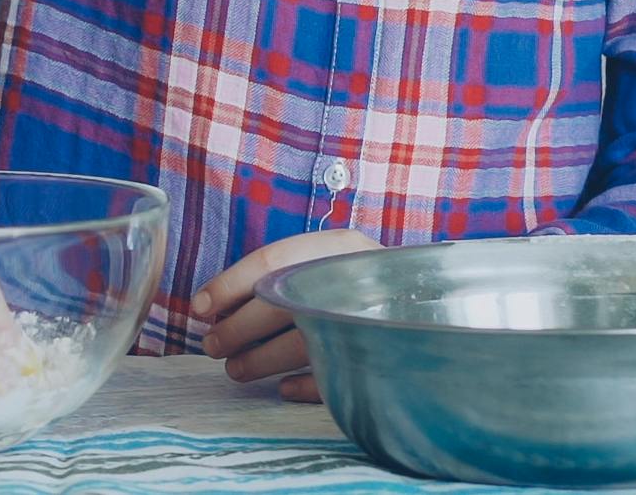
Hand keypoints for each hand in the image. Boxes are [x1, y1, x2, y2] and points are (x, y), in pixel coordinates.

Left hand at [196, 229, 380, 402]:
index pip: (272, 262)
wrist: (436, 303)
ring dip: (260, 361)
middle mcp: (359, 279)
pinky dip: (304, 386)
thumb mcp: (328, 260)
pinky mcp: (386, 358)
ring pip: (304, 344)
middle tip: (212, 345)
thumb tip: (214, 306)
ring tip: (236, 370)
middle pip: (283, 304)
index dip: (228, 286)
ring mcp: (375, 319)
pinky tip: (283, 388)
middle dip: (238, 329)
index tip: (198, 309)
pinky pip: (337, 378)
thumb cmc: (362, 280)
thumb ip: (281, 274)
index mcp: (340, 247)